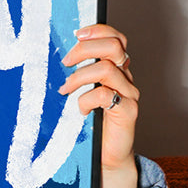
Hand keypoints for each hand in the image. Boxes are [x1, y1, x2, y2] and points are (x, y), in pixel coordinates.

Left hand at [60, 23, 138, 187]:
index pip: (116, 38)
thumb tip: (58, 57)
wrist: (107, 156)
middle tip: (66, 62)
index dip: (98, 31)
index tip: (76, 35)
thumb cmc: (92, 124)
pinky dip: (86, 99)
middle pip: (114, 47)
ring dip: (79, 77)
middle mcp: (127, 78)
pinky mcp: (128, 111)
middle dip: (86, 49)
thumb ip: (79, 74)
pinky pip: (104, 95)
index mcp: (118, 69)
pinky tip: (81, 110)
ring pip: (107, 69)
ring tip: (65, 89)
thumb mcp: (83, 92)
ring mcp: (129, 94)